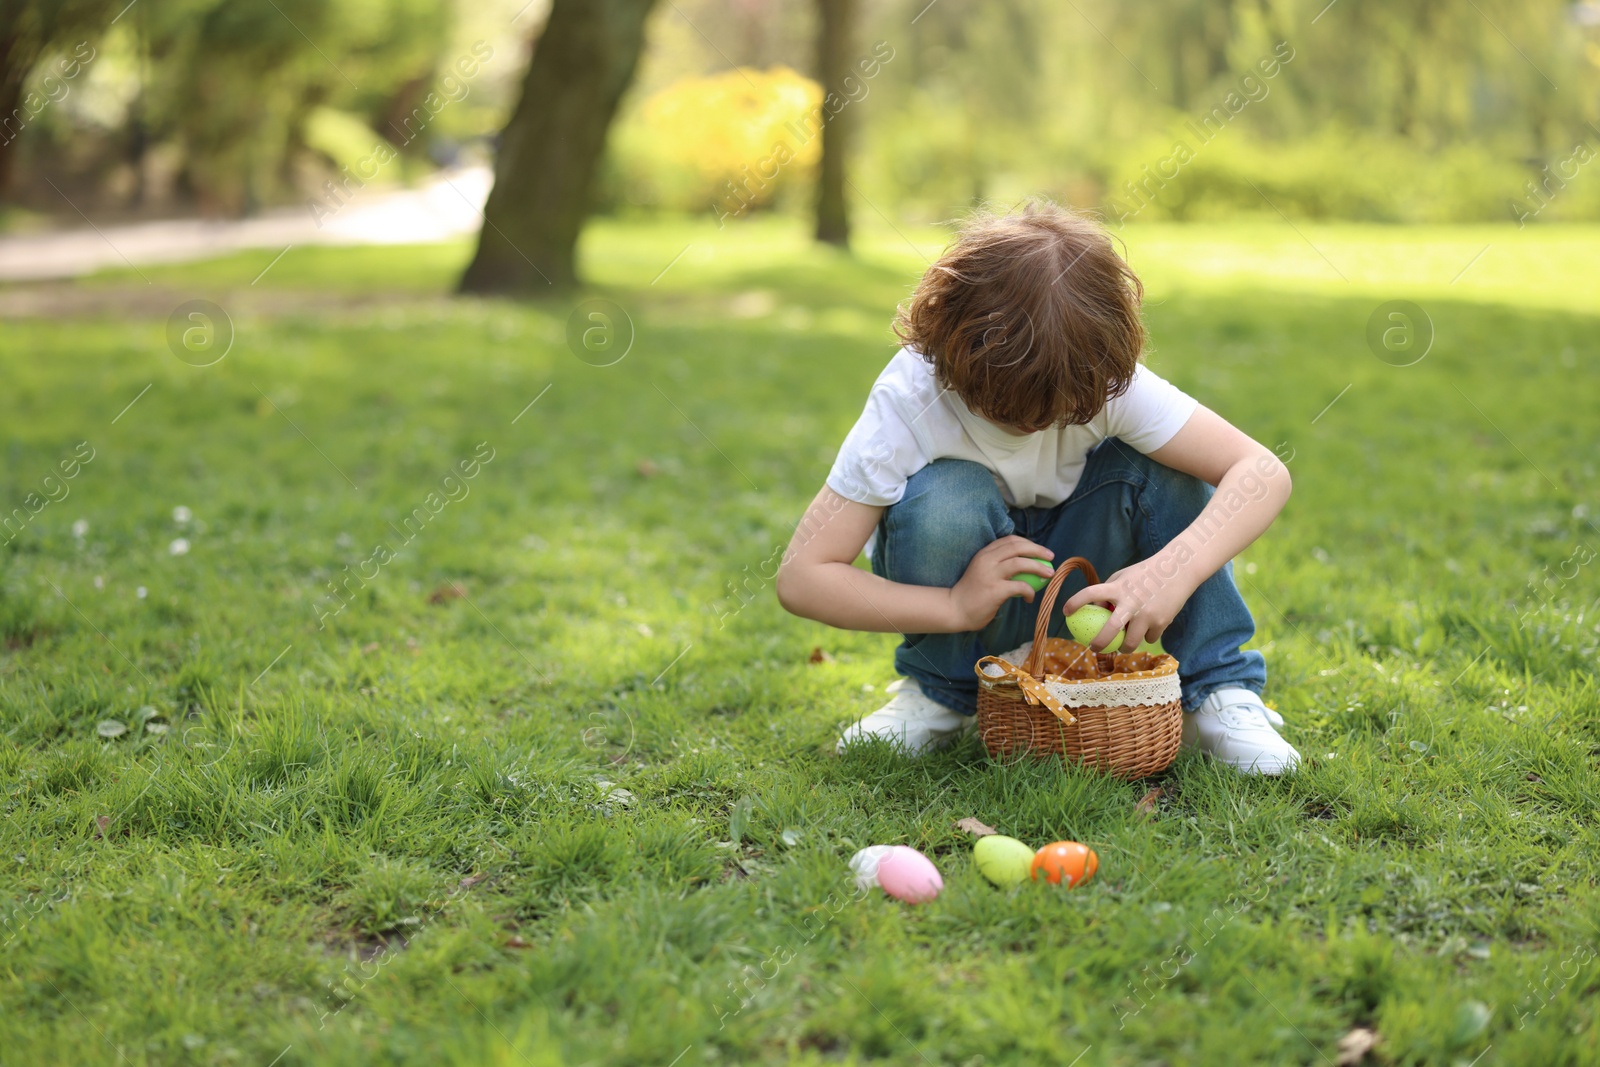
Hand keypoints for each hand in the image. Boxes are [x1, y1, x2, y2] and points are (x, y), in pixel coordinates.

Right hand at [948, 536, 1053, 631]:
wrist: (954, 609)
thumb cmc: (971, 593)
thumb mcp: (982, 571)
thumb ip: (997, 565)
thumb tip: (1023, 563)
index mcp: (984, 553)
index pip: (1010, 540)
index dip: (1028, 543)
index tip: (1040, 550)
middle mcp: (987, 560)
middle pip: (1017, 547)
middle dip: (1038, 550)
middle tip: (1051, 557)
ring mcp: (990, 574)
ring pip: (1020, 563)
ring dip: (1038, 567)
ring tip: (1049, 574)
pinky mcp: (995, 590)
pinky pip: (1020, 586)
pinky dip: (1030, 591)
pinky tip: (1030, 598)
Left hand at [1061, 557, 1194, 651]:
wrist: (1179, 571)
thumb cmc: (1145, 574)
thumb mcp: (1123, 576)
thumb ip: (1109, 591)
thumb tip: (1095, 610)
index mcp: (1118, 587)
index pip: (1091, 593)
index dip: (1075, 602)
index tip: (1065, 612)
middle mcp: (1131, 602)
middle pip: (1110, 630)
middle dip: (1099, 643)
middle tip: (1093, 648)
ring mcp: (1147, 614)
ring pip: (1130, 642)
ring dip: (1124, 647)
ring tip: (1122, 647)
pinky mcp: (1161, 623)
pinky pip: (1148, 638)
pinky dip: (1146, 637)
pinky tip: (1148, 630)